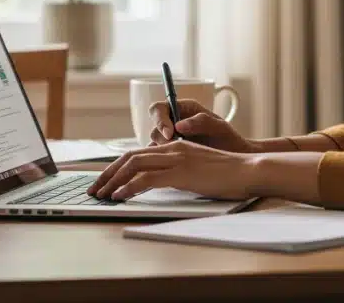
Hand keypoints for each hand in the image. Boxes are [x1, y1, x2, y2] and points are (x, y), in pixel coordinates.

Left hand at [86, 140, 254, 200]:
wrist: (248, 170)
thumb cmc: (229, 174)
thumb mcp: (199, 170)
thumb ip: (179, 172)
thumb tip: (162, 183)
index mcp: (176, 147)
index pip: (138, 154)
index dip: (117, 167)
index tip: (106, 181)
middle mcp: (172, 149)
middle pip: (129, 157)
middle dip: (108, 174)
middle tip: (95, 190)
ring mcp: (176, 159)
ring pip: (133, 166)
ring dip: (113, 181)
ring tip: (102, 195)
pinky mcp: (180, 172)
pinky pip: (146, 179)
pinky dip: (129, 187)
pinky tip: (120, 197)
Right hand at [148, 98, 258, 152]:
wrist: (235, 158)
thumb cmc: (229, 140)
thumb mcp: (220, 128)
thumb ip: (201, 122)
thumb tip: (179, 125)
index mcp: (183, 109)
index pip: (159, 109)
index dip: (159, 120)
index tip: (170, 133)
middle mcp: (174, 122)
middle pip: (154, 128)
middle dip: (163, 140)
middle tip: (178, 150)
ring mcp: (172, 140)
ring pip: (154, 144)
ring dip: (163, 152)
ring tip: (182, 158)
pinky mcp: (171, 154)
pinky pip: (158, 157)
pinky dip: (162, 162)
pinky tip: (176, 166)